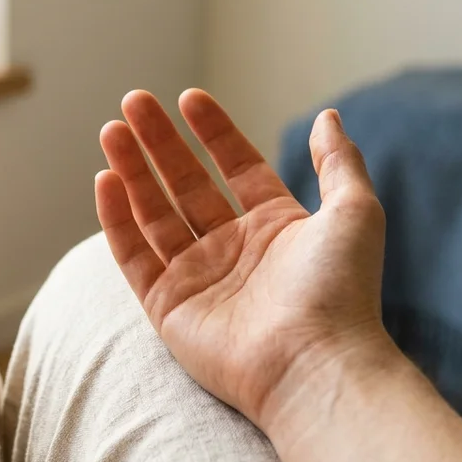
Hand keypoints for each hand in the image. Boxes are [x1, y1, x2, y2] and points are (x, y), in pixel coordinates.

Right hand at [95, 89, 389, 430]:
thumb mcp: (355, 211)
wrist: (314, 363)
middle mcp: (233, 250)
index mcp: (275, 227)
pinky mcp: (168, 307)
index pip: (236, 167)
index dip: (213, 132)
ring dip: (131, 170)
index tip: (189, 98)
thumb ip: (338, 161)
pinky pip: (134, 255)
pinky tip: (106, 179)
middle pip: (186, 184)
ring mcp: (198, 277)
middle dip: (159, 143)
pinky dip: (117, 218)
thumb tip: (328, 116)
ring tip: (111, 130)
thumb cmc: (341, 291)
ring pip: (154, 213)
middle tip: (133, 102)